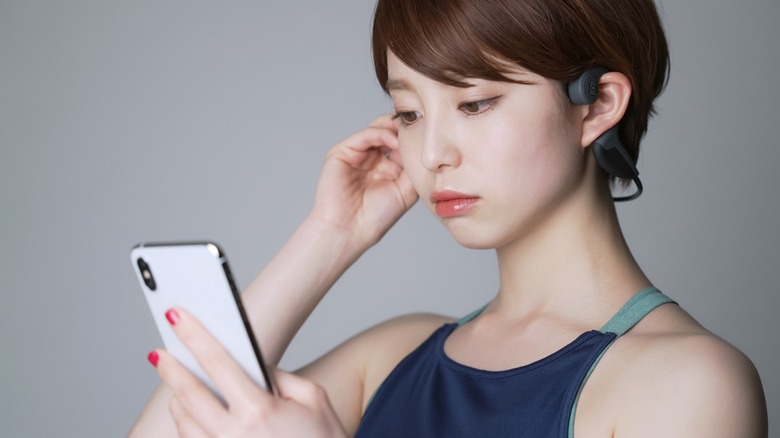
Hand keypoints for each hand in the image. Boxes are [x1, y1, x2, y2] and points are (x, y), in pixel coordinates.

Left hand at [150, 308, 346, 436]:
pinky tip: (193, 416)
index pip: (218, 363)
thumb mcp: (313, 399)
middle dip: (171, 369)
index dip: (195, 336)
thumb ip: (281, 376)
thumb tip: (254, 365)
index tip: (178, 318)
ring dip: (178, 399)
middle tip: (159, 354)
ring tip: (181, 386)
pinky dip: (188, 425)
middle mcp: (235, 435)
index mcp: (259, 411)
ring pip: (184, 421)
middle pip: (189, 393)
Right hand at [309, 115, 417, 248]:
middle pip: (389, 132)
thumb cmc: (374, 218)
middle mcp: (371, 160)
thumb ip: (413, 168)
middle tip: (420, 127)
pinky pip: (365, 135)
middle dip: (405, 128)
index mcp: (385, 169)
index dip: (414, 139)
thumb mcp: (405, 191)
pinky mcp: (342, 152)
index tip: (430, 137)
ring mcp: (356, 155)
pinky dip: (382, 134)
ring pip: (378, 129)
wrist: (349, 230)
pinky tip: (395, 141)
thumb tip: (423, 148)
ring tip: (409, 134)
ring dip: (395, 128)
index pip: (401, 145)